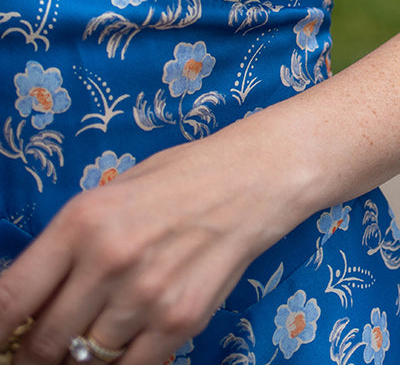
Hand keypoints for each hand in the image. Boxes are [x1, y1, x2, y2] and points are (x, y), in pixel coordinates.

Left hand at [0, 122, 296, 364]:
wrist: (252, 177)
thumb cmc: (179, 178)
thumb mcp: (112, 193)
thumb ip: (70, 244)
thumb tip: (31, 299)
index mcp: (82, 220)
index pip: (11, 297)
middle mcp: (108, 260)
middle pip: (44, 342)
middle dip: (34, 355)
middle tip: (40, 351)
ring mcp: (145, 296)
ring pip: (86, 360)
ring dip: (82, 358)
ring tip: (95, 334)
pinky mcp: (179, 321)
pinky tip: (126, 343)